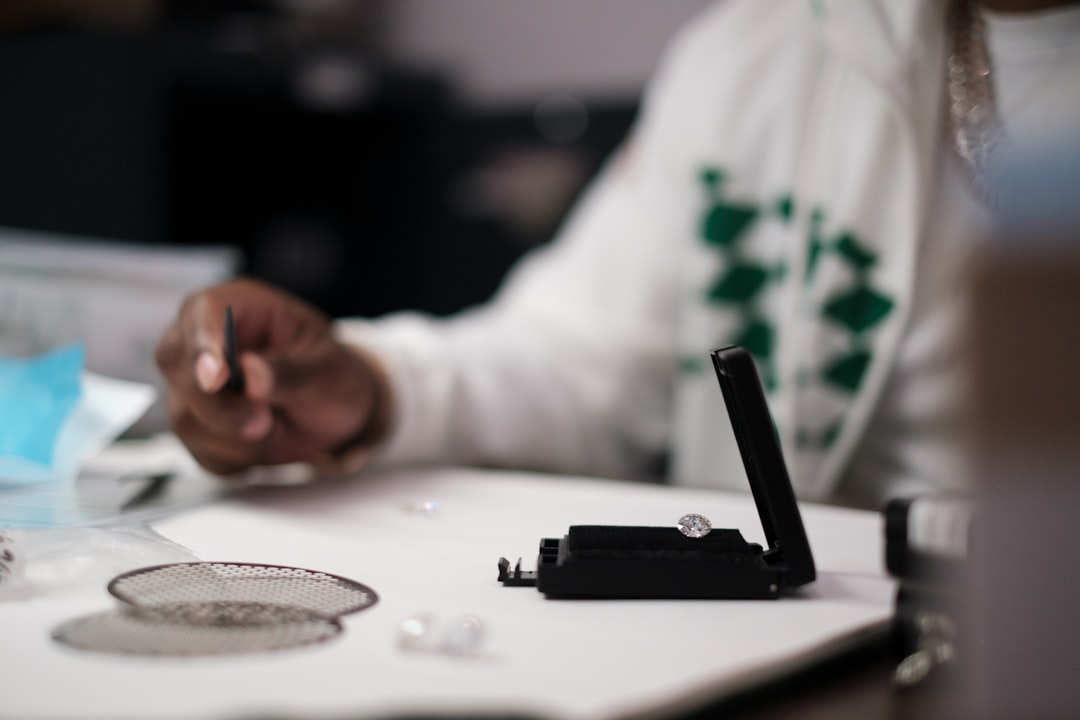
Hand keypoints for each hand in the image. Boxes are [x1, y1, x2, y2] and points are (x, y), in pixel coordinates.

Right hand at [155, 278, 387, 474]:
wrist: (335, 413)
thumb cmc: (332, 376)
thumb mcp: (329, 370)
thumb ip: (292, 372)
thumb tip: (252, 375)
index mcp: (243, 306)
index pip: (203, 309)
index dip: (203, 342)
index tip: (218, 378)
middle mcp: (209, 339)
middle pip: (174, 361)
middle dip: (217, 404)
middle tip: (264, 421)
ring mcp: (195, 383)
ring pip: (185, 416)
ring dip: (235, 437)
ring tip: (276, 427)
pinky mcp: (198, 423)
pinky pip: (199, 450)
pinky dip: (236, 458)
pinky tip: (264, 441)